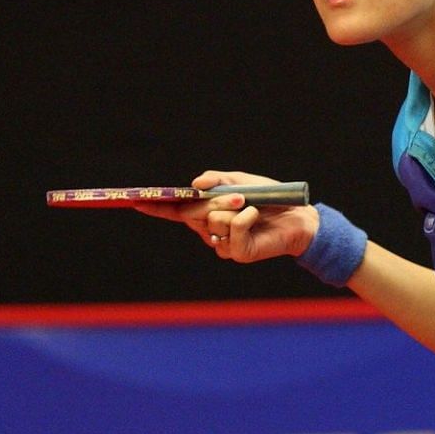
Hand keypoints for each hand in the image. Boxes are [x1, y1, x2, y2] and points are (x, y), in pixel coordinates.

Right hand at [132, 170, 318, 263]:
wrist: (299, 215)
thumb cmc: (269, 199)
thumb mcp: (240, 182)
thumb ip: (217, 181)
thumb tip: (194, 186)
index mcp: (206, 214)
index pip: (175, 212)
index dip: (156, 207)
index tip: (135, 201)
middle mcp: (209, 231)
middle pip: (192, 214)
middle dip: (213, 202)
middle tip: (239, 196)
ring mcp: (222, 244)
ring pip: (212, 222)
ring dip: (233, 209)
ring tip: (252, 206)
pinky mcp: (237, 253)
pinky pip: (232, 229)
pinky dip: (246, 218)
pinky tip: (257, 216)